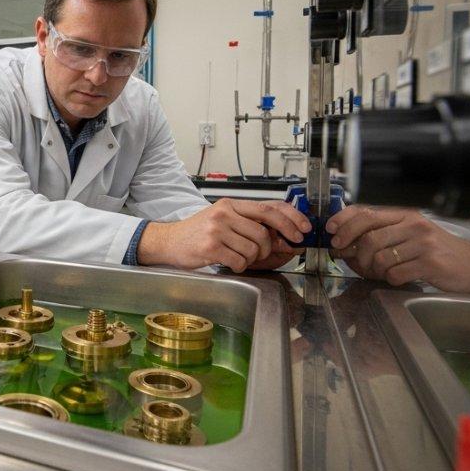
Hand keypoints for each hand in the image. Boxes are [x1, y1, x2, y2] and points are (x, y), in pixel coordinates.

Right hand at [139, 198, 310, 271]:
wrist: (168, 241)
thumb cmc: (197, 233)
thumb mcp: (223, 220)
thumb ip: (249, 223)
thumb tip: (283, 236)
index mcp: (231, 204)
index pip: (269, 208)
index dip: (290, 219)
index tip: (302, 230)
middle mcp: (225, 213)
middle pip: (263, 232)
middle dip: (268, 248)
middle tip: (262, 253)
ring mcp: (217, 230)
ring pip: (253, 249)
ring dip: (250, 259)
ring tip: (236, 256)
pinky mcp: (211, 247)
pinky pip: (240, 261)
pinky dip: (239, 266)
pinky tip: (228, 262)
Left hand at [326, 205, 469, 296]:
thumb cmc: (439, 252)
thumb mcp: (410, 235)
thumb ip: (382, 234)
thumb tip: (345, 242)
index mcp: (406, 214)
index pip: (367, 211)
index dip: (344, 220)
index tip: (331, 231)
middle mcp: (414, 225)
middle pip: (369, 235)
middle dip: (351, 249)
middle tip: (344, 257)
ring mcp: (423, 244)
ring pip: (380, 257)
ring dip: (372, 269)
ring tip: (378, 272)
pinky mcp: (431, 264)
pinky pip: (395, 274)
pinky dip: (390, 279)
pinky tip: (398, 278)